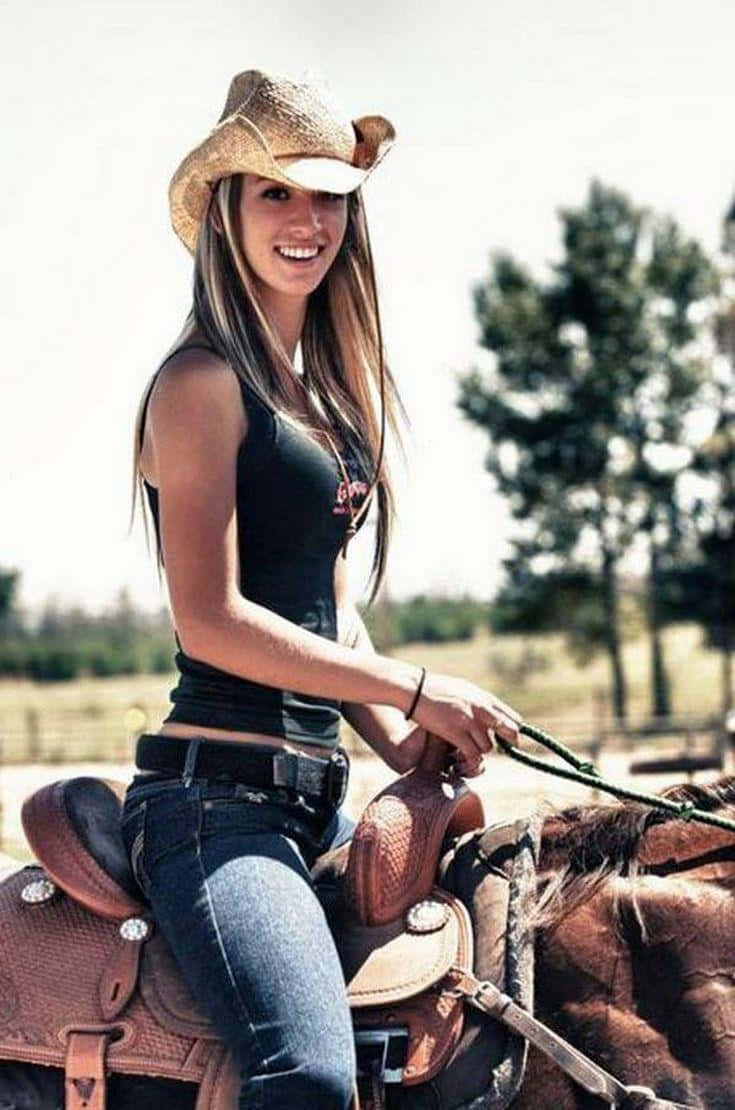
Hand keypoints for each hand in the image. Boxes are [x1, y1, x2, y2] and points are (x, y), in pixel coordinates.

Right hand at [405, 670, 521, 766]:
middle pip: (509, 731)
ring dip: (479, 751)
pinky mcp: (455, 731)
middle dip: (507, 743)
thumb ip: (478, 702)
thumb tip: (490, 713)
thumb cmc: (435, 689)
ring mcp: (469, 720)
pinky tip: (461, 758)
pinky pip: (472, 753)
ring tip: (467, 750)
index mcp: (484, 698)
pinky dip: (469, 759)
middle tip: (498, 750)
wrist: (413, 688)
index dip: (512, 732)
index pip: (513, 718)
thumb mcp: (463, 690)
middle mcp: (481, 708)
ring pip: (488, 746)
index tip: (507, 740)